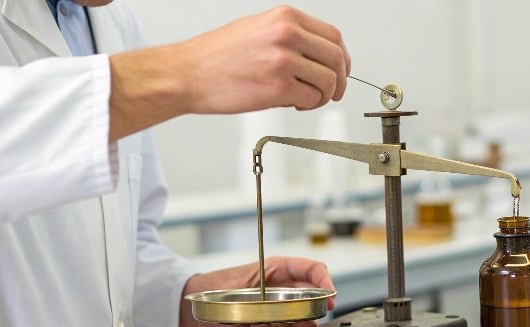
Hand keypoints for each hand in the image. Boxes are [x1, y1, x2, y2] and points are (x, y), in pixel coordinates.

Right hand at [176, 6, 350, 113]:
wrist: (187, 74)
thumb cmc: (216, 57)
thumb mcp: (257, 29)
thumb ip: (290, 36)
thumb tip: (316, 54)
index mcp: (285, 18)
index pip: (333, 36)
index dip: (342, 58)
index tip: (340, 71)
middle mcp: (287, 35)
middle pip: (336, 59)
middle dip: (340, 80)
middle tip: (335, 93)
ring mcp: (284, 60)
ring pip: (328, 81)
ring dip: (324, 96)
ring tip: (307, 100)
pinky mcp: (278, 87)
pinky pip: (312, 99)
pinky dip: (309, 106)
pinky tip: (295, 104)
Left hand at [180, 257, 334, 326]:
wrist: (200, 303)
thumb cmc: (219, 285)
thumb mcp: (238, 280)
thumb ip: (256, 296)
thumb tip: (268, 312)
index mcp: (280, 270)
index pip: (313, 270)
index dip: (325, 282)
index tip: (330, 296)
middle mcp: (284, 290)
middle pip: (313, 300)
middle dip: (312, 313)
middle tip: (305, 322)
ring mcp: (278, 310)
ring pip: (298, 323)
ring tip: (260, 324)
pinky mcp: (269, 326)